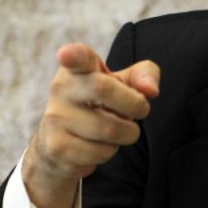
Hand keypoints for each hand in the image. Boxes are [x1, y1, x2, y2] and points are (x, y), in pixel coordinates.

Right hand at [22, 43, 159, 207]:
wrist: (60, 145)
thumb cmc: (101, 105)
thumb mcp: (123, 83)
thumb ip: (144, 75)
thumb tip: (152, 91)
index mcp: (77, 68)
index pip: (76, 58)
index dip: (73, 55)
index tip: (66, 55)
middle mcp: (61, 89)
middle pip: (104, 90)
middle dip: (134, 104)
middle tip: (141, 110)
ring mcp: (55, 119)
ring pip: (110, 129)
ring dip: (126, 134)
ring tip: (116, 129)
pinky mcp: (57, 148)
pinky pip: (101, 153)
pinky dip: (109, 152)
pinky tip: (97, 146)